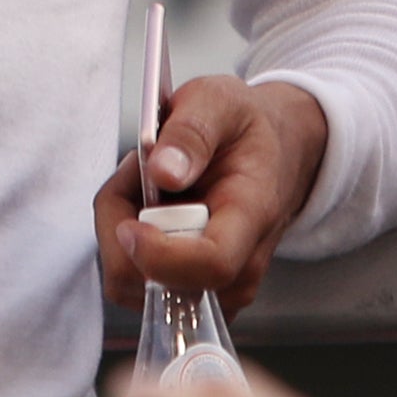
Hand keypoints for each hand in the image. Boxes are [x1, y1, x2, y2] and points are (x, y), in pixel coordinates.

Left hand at [97, 75, 330, 312]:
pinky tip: (147, 211)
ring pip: (134, 287)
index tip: (129, 224)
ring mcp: (217, 288)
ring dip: (121, 233)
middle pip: (157, 285)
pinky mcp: (192, 294)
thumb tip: (163, 172)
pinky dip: (125, 248)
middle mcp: (240, 265)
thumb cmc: (247, 131)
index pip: (213, 264)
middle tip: (139, 171)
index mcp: (253, 215)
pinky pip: (134, 285)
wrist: (275, 154)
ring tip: (145, 187)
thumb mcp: (221, 102)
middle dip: (124, 225)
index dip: (160, 255)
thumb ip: (191, 131)